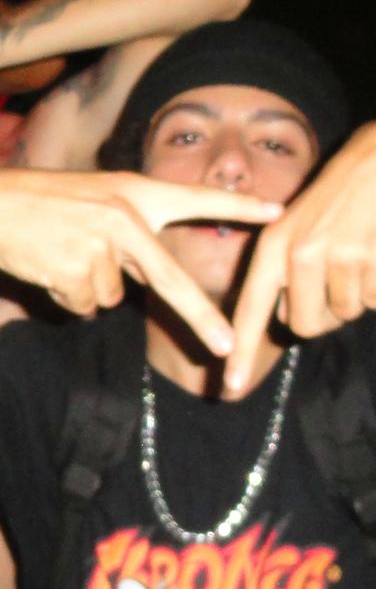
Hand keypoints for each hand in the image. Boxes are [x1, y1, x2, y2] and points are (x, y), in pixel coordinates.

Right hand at [0, 169, 283, 356]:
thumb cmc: (40, 205)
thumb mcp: (91, 202)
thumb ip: (128, 232)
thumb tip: (150, 279)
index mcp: (131, 192)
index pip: (193, 197)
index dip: (236, 205)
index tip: (277, 211)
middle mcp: (122, 216)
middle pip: (169, 279)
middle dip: (200, 319)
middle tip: (227, 347)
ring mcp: (99, 245)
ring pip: (113, 296)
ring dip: (89, 287)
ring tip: (58, 255)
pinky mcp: (75, 270)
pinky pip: (86, 305)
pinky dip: (68, 297)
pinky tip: (47, 267)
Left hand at [226, 123, 375, 394]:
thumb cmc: (342, 199)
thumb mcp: (299, 228)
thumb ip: (286, 273)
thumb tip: (291, 320)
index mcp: (274, 248)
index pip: (250, 308)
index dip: (239, 351)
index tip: (228, 389)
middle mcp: (298, 255)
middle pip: (306, 325)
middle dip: (326, 313)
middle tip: (337, 272)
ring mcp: (337, 257)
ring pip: (346, 312)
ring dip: (358, 293)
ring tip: (360, 251)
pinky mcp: (370, 259)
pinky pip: (375, 299)